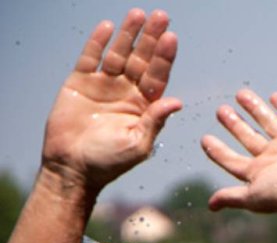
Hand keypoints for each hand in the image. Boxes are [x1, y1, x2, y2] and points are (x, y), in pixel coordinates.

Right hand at [41, 9, 181, 191]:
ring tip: (138, 14)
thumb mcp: (138, 144)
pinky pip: (90, 57)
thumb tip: (176, 102)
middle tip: (162, 17)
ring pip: (119, 54)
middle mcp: (127, 92)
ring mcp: (104, 85)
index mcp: (145, 106)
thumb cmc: (109, 162)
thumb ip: (155, 121)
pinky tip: (108, 26)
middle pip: (142, 59)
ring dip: (128, 34)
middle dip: (152, 39)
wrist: (72, 167)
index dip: (165, 57)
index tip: (173, 38)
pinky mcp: (80, 82)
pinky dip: (98, 42)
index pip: (158, 76)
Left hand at [202, 90, 276, 218]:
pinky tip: (274, 97)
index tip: (205, 140)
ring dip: (254, 108)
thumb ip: (232, 197)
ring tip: (240, 94)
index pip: (233, 160)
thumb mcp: (253, 196)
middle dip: (234, 125)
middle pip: (249, 137)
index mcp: (260, 172)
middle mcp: (274, 156)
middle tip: (220, 111)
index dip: (219, 151)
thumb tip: (210, 206)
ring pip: (267, 121)